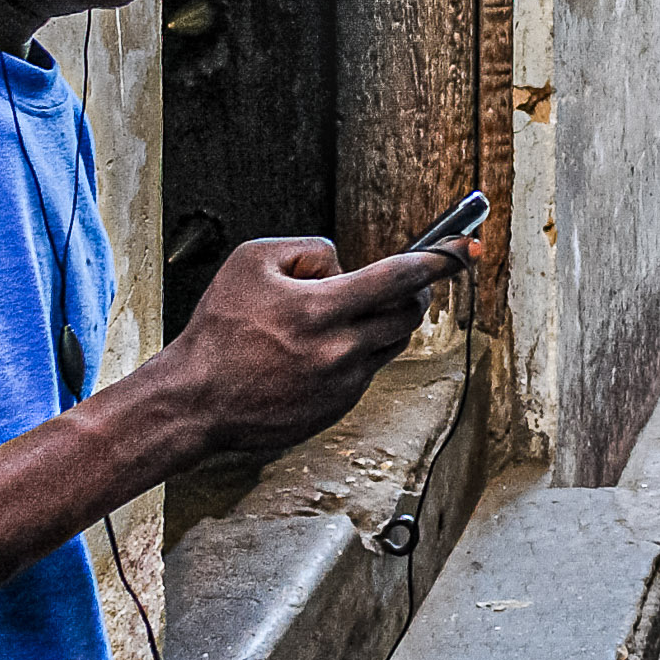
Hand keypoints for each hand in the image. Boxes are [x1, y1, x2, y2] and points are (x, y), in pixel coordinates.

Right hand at [155, 236, 477, 454]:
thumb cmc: (219, 326)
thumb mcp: (253, 260)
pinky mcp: (337, 409)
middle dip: (416, 292)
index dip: (438, 259)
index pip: (399, 278)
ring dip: (383, 322)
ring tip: (345, 314)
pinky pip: (366, 372)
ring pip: (390, 344)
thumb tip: (344, 264)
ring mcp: (342, 384)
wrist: (194, 400)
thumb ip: (310, 249)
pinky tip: (320, 350)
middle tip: (406, 281)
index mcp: (322, 310)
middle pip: (409, 314)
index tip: (464, 249)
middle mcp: (340, 350)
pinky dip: (357, 353)